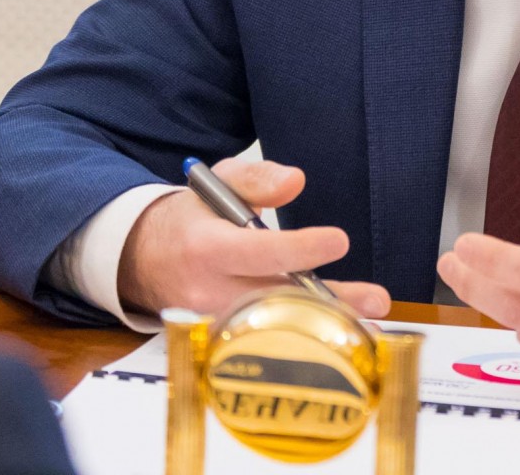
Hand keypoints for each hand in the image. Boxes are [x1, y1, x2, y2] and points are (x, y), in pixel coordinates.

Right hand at [117, 157, 390, 319]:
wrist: (144, 259)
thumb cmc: (191, 216)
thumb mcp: (217, 182)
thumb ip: (256, 178)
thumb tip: (296, 181)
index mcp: (206, 246)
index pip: (256, 251)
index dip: (298, 249)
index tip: (338, 241)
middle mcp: (208, 291)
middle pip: (275, 301)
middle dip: (328, 302)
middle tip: (376, 300)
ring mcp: (215, 322)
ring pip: (275, 329)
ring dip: (325, 330)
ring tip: (371, 331)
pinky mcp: (222, 340)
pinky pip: (267, 342)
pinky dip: (303, 340)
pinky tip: (340, 341)